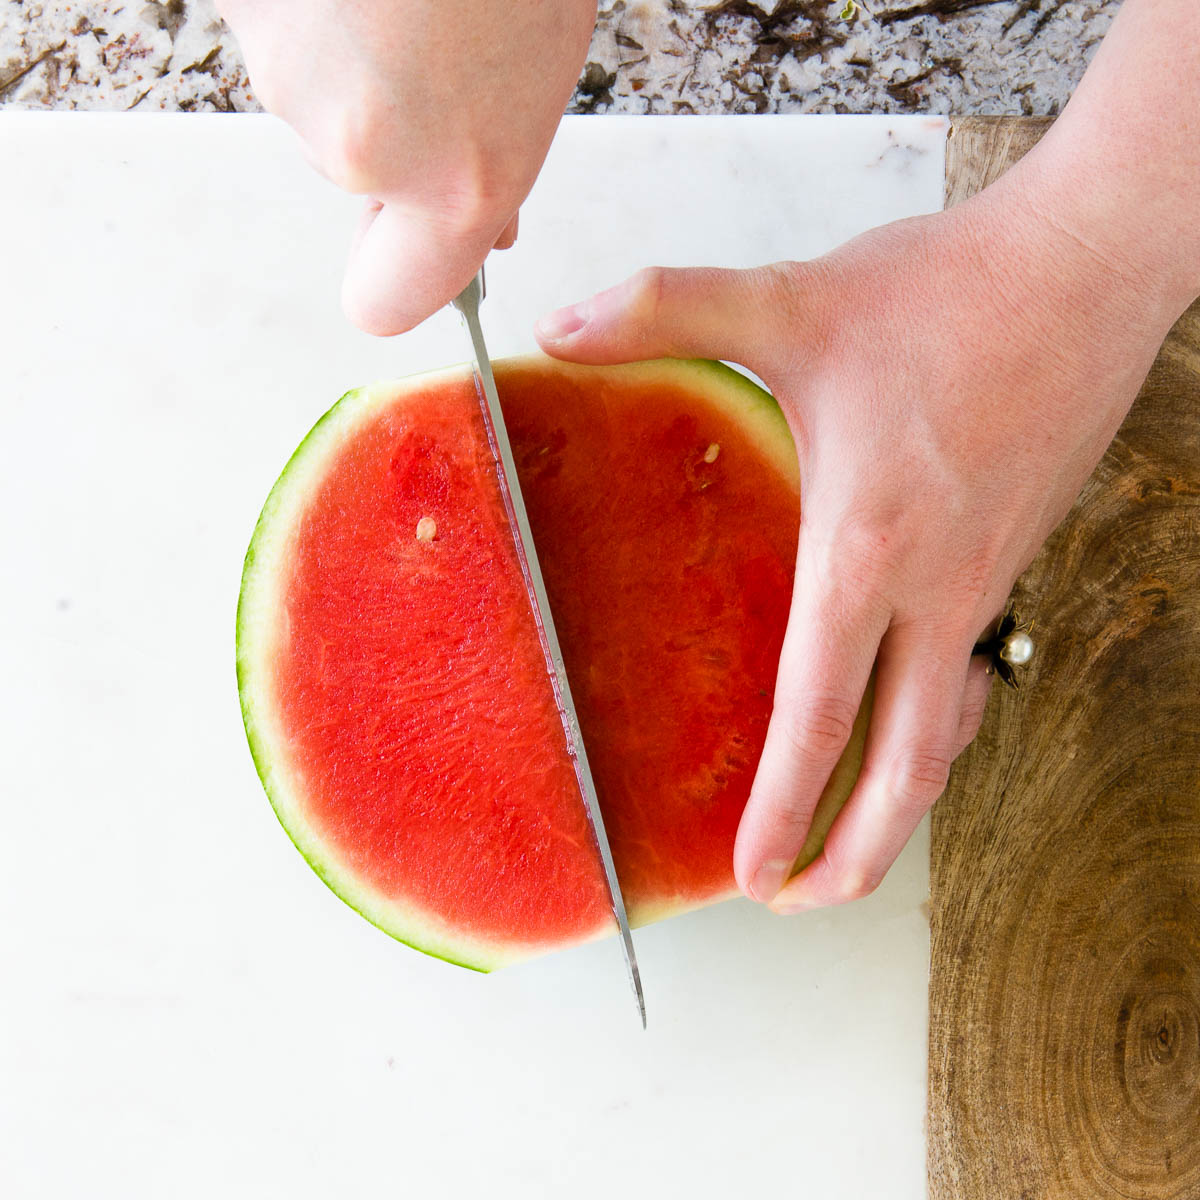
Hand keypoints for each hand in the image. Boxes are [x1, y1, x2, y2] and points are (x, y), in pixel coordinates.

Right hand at [217, 0, 596, 333]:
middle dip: (396, 124)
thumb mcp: (544, 65)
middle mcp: (359, 145)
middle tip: (442, 40)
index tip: (406, 254)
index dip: (393, 278)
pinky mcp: (236, 1)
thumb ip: (491, 162)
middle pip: (357, 175)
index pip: (387, 302)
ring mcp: (286, 68)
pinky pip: (280, 25)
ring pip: (316, 92)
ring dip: (356, 48)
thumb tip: (481, 220)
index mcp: (455, 179)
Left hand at [534, 161, 1181, 911]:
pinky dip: (933, 720)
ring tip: (853, 840)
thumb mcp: (787, 302)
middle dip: (857, 852)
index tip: (751, 876)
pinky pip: (968, 666)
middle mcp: (935, 585)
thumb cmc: (944, 291)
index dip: (782, 808)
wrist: (1086, 265)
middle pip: (909, 765)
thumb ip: (665, 311)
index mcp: (866, 546)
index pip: (819, 713)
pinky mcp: (1010, 554)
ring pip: (949, 727)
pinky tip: (907, 711)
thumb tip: (559, 325)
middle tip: (804, 902)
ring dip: (902, 800)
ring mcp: (983, 577)